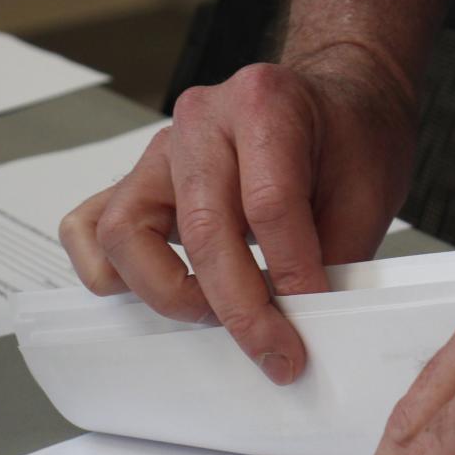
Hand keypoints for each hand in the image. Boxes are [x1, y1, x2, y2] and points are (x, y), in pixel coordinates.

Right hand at [59, 45, 416, 383]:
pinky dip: (114, 272)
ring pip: (126, 232)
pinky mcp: (135, 181)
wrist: (333, 106)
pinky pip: (89, 228)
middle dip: (240, 307)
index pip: (269, 204)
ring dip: (171, 292)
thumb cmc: (347, 141)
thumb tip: (306, 325)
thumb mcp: (366, 194)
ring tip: (219, 316)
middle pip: (203, 227)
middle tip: (276, 350)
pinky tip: (162, 293)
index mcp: (264, 104)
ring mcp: (159, 151)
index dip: (292, 275)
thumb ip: (335, 258)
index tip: (309, 323)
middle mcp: (202, 121)